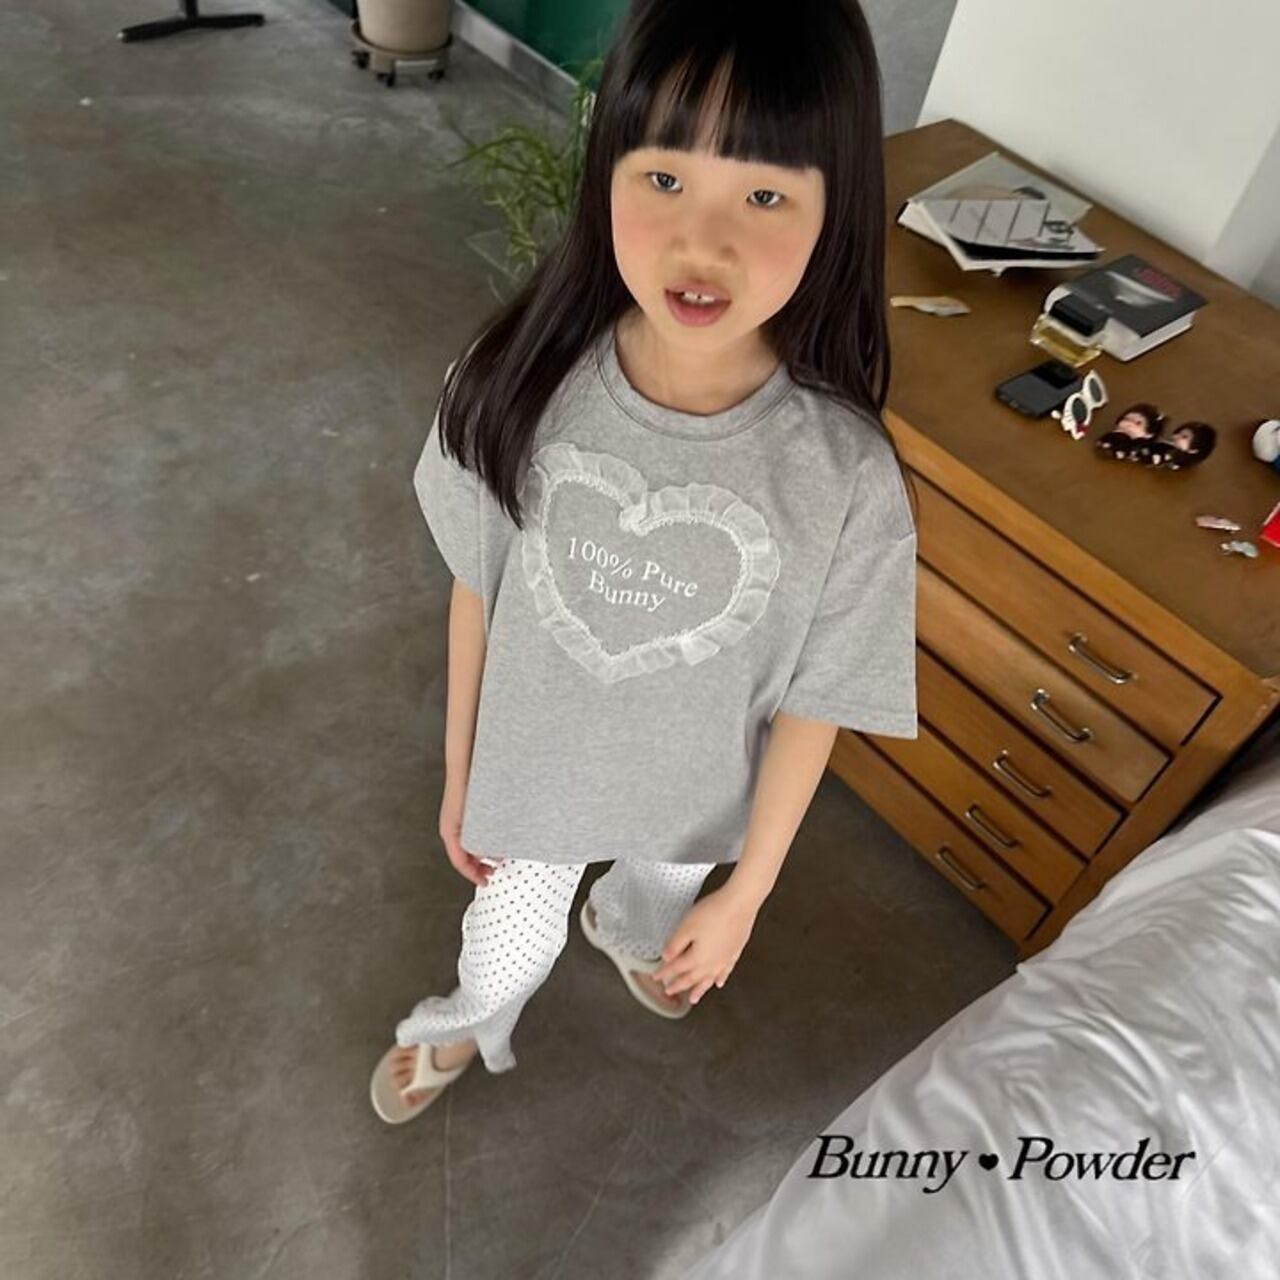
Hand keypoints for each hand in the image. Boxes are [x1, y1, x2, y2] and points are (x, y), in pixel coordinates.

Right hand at [439, 776, 502, 887]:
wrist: (464, 761)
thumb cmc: (468, 786)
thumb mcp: (473, 818)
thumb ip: (479, 838)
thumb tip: (490, 855)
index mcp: (450, 831)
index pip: (459, 861)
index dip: (473, 874)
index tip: (486, 881)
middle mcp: (450, 827)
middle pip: (462, 855)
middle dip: (477, 867)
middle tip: (494, 872)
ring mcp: (455, 819)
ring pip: (466, 844)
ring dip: (480, 854)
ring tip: (496, 858)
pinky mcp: (463, 811)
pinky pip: (470, 832)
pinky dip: (480, 840)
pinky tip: (494, 838)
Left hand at [650, 886, 758, 1005]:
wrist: (740, 903)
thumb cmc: (714, 912)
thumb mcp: (686, 926)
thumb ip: (674, 944)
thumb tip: (666, 957)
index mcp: (697, 958)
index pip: (676, 968)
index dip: (664, 973)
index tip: (656, 977)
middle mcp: (711, 964)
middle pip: (691, 978)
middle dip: (678, 985)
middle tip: (670, 991)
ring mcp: (724, 959)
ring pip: (708, 980)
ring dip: (699, 990)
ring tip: (693, 999)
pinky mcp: (734, 952)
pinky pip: (725, 972)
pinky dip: (720, 979)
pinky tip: (719, 982)